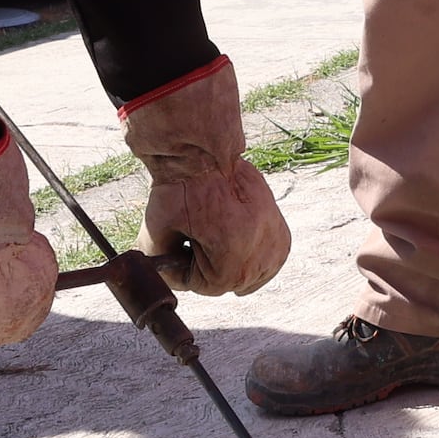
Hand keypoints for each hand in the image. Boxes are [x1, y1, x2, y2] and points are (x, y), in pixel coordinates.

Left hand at [118, 61, 289, 296]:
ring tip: (214, 237)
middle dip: (210, 267)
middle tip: (194, 240)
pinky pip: (270, 259)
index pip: (207, 286)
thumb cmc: (180, 188)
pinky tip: (236, 243)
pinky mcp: (281, 229)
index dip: (186, 271)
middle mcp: (261, 250)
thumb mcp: (157, 229)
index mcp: (232, 255)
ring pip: (253, 275)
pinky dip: (254, 257)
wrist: (205, 151)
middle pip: (231, 283)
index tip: (178, 250)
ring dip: (234, 265)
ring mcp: (274, 239)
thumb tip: (166, 282)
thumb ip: (160, 264)